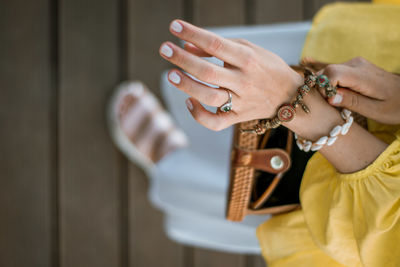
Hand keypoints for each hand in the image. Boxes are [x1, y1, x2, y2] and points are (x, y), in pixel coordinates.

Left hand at [159, 19, 302, 130]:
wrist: (289, 94)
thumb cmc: (265, 67)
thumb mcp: (247, 49)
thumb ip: (218, 47)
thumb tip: (186, 45)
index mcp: (248, 59)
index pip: (216, 44)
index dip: (193, 34)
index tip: (174, 26)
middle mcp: (244, 81)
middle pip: (208, 72)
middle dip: (183, 60)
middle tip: (164, 49)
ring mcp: (241, 102)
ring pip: (209, 97)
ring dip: (187, 86)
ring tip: (170, 74)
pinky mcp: (238, 118)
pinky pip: (215, 122)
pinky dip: (199, 115)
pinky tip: (189, 101)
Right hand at [318, 57, 399, 123]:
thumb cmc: (394, 107)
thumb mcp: (375, 111)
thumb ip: (352, 102)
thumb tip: (329, 97)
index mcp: (363, 76)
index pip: (332, 73)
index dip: (324, 87)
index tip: (330, 101)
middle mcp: (357, 64)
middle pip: (327, 71)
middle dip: (322, 88)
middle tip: (332, 103)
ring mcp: (355, 63)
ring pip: (328, 71)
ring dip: (326, 86)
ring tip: (338, 100)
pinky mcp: (354, 66)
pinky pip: (335, 72)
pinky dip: (332, 84)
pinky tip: (342, 95)